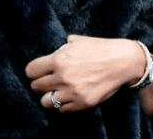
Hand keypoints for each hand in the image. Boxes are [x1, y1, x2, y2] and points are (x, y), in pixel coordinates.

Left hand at [25, 34, 143, 111]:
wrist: (122, 61)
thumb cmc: (98, 48)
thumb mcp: (75, 42)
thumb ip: (60, 50)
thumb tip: (51, 54)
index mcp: (58, 60)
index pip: (31, 71)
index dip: (32, 72)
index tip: (35, 73)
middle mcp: (63, 77)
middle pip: (36, 87)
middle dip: (39, 84)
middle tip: (46, 82)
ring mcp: (73, 92)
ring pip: (46, 102)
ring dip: (48, 97)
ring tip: (54, 92)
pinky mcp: (84, 103)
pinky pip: (63, 110)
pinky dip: (63, 105)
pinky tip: (67, 97)